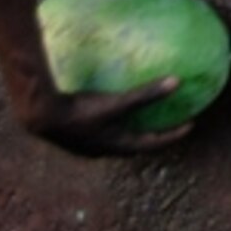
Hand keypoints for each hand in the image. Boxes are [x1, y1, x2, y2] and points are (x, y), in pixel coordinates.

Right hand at [21, 78, 192, 157]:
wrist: (40, 116)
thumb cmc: (80, 111)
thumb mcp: (116, 103)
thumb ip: (146, 94)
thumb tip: (177, 81)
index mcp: (116, 146)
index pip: (151, 144)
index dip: (172, 135)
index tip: (190, 125)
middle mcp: (103, 149)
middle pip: (135, 145)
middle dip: (152, 137)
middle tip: (169, 123)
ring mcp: (87, 144)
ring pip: (116, 140)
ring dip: (131, 131)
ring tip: (141, 117)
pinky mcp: (75, 135)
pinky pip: (102, 129)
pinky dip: (113, 121)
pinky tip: (110, 106)